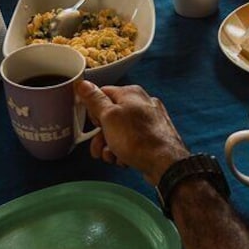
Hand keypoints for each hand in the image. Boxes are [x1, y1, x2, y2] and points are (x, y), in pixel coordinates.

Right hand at [75, 81, 189, 184]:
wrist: (164, 163)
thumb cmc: (139, 140)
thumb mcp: (109, 117)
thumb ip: (95, 100)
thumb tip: (83, 84)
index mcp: (131, 94)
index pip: (102, 94)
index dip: (93, 110)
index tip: (92, 123)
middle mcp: (142, 104)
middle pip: (110, 116)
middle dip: (101, 135)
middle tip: (100, 145)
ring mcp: (148, 121)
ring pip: (118, 131)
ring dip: (110, 146)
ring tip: (112, 156)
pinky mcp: (151, 137)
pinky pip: (130, 141)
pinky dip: (123, 151)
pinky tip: (124, 159)